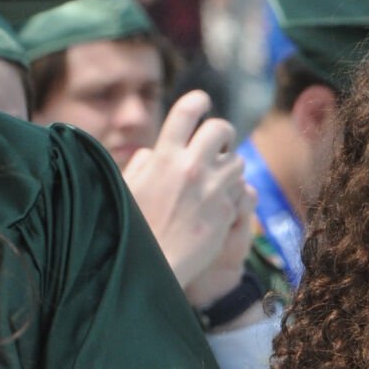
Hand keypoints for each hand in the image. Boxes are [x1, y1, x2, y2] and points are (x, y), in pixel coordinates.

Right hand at [121, 90, 249, 303]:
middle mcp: (193, 168)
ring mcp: (214, 191)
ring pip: (237, 160)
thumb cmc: (132, 229)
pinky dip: (233, 191)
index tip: (203, 101)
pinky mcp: (227, 213)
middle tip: (217, 142)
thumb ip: (142, 164)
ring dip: (229, 164)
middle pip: (221, 130)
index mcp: (164, 157)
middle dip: (222, 132)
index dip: (198, 101)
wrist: (154, 267)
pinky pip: (241, 190)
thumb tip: (152, 152)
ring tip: (216, 176)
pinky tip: (220, 201)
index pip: (187, 111)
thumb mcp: (127, 188)